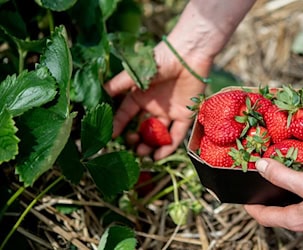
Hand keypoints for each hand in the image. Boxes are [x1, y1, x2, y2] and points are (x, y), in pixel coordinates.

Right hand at [104, 42, 210, 159]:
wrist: (188, 55)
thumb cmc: (160, 60)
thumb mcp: (135, 74)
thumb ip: (118, 86)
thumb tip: (97, 93)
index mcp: (140, 95)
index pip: (126, 114)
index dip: (118, 124)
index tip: (110, 136)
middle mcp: (153, 105)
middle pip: (142, 127)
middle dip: (135, 138)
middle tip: (131, 145)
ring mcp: (169, 111)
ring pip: (158, 134)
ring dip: (149, 145)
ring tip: (142, 153)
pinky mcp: (185, 115)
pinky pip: (176, 135)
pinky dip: (168, 147)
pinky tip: (158, 156)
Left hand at [244, 159, 302, 243]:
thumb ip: (284, 176)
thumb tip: (260, 167)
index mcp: (299, 222)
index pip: (266, 218)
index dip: (253, 208)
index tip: (245, 201)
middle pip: (284, 218)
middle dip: (274, 205)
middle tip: (269, 190)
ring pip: (302, 219)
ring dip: (295, 206)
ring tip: (293, 189)